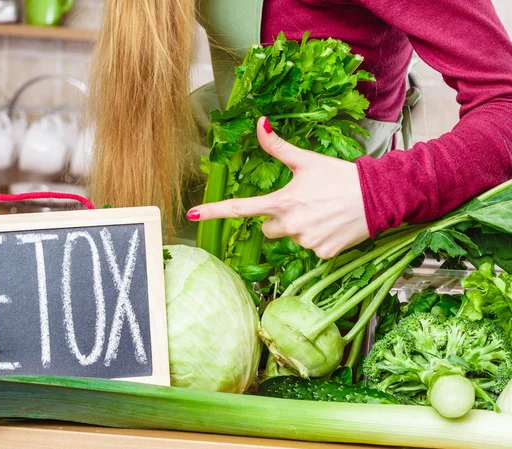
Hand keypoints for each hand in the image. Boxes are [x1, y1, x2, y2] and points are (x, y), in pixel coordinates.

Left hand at [187, 117, 369, 258]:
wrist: (377, 198)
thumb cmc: (340, 176)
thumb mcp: (307, 160)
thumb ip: (278, 147)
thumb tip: (259, 124)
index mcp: (282, 202)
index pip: (240, 208)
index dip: (214, 211)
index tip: (191, 215)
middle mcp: (290, 225)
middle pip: (267, 227)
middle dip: (278, 218)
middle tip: (303, 203)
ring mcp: (306, 242)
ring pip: (290, 237)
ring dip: (299, 227)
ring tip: (322, 212)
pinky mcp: (322, 254)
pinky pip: (310, 248)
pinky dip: (318, 238)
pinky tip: (332, 225)